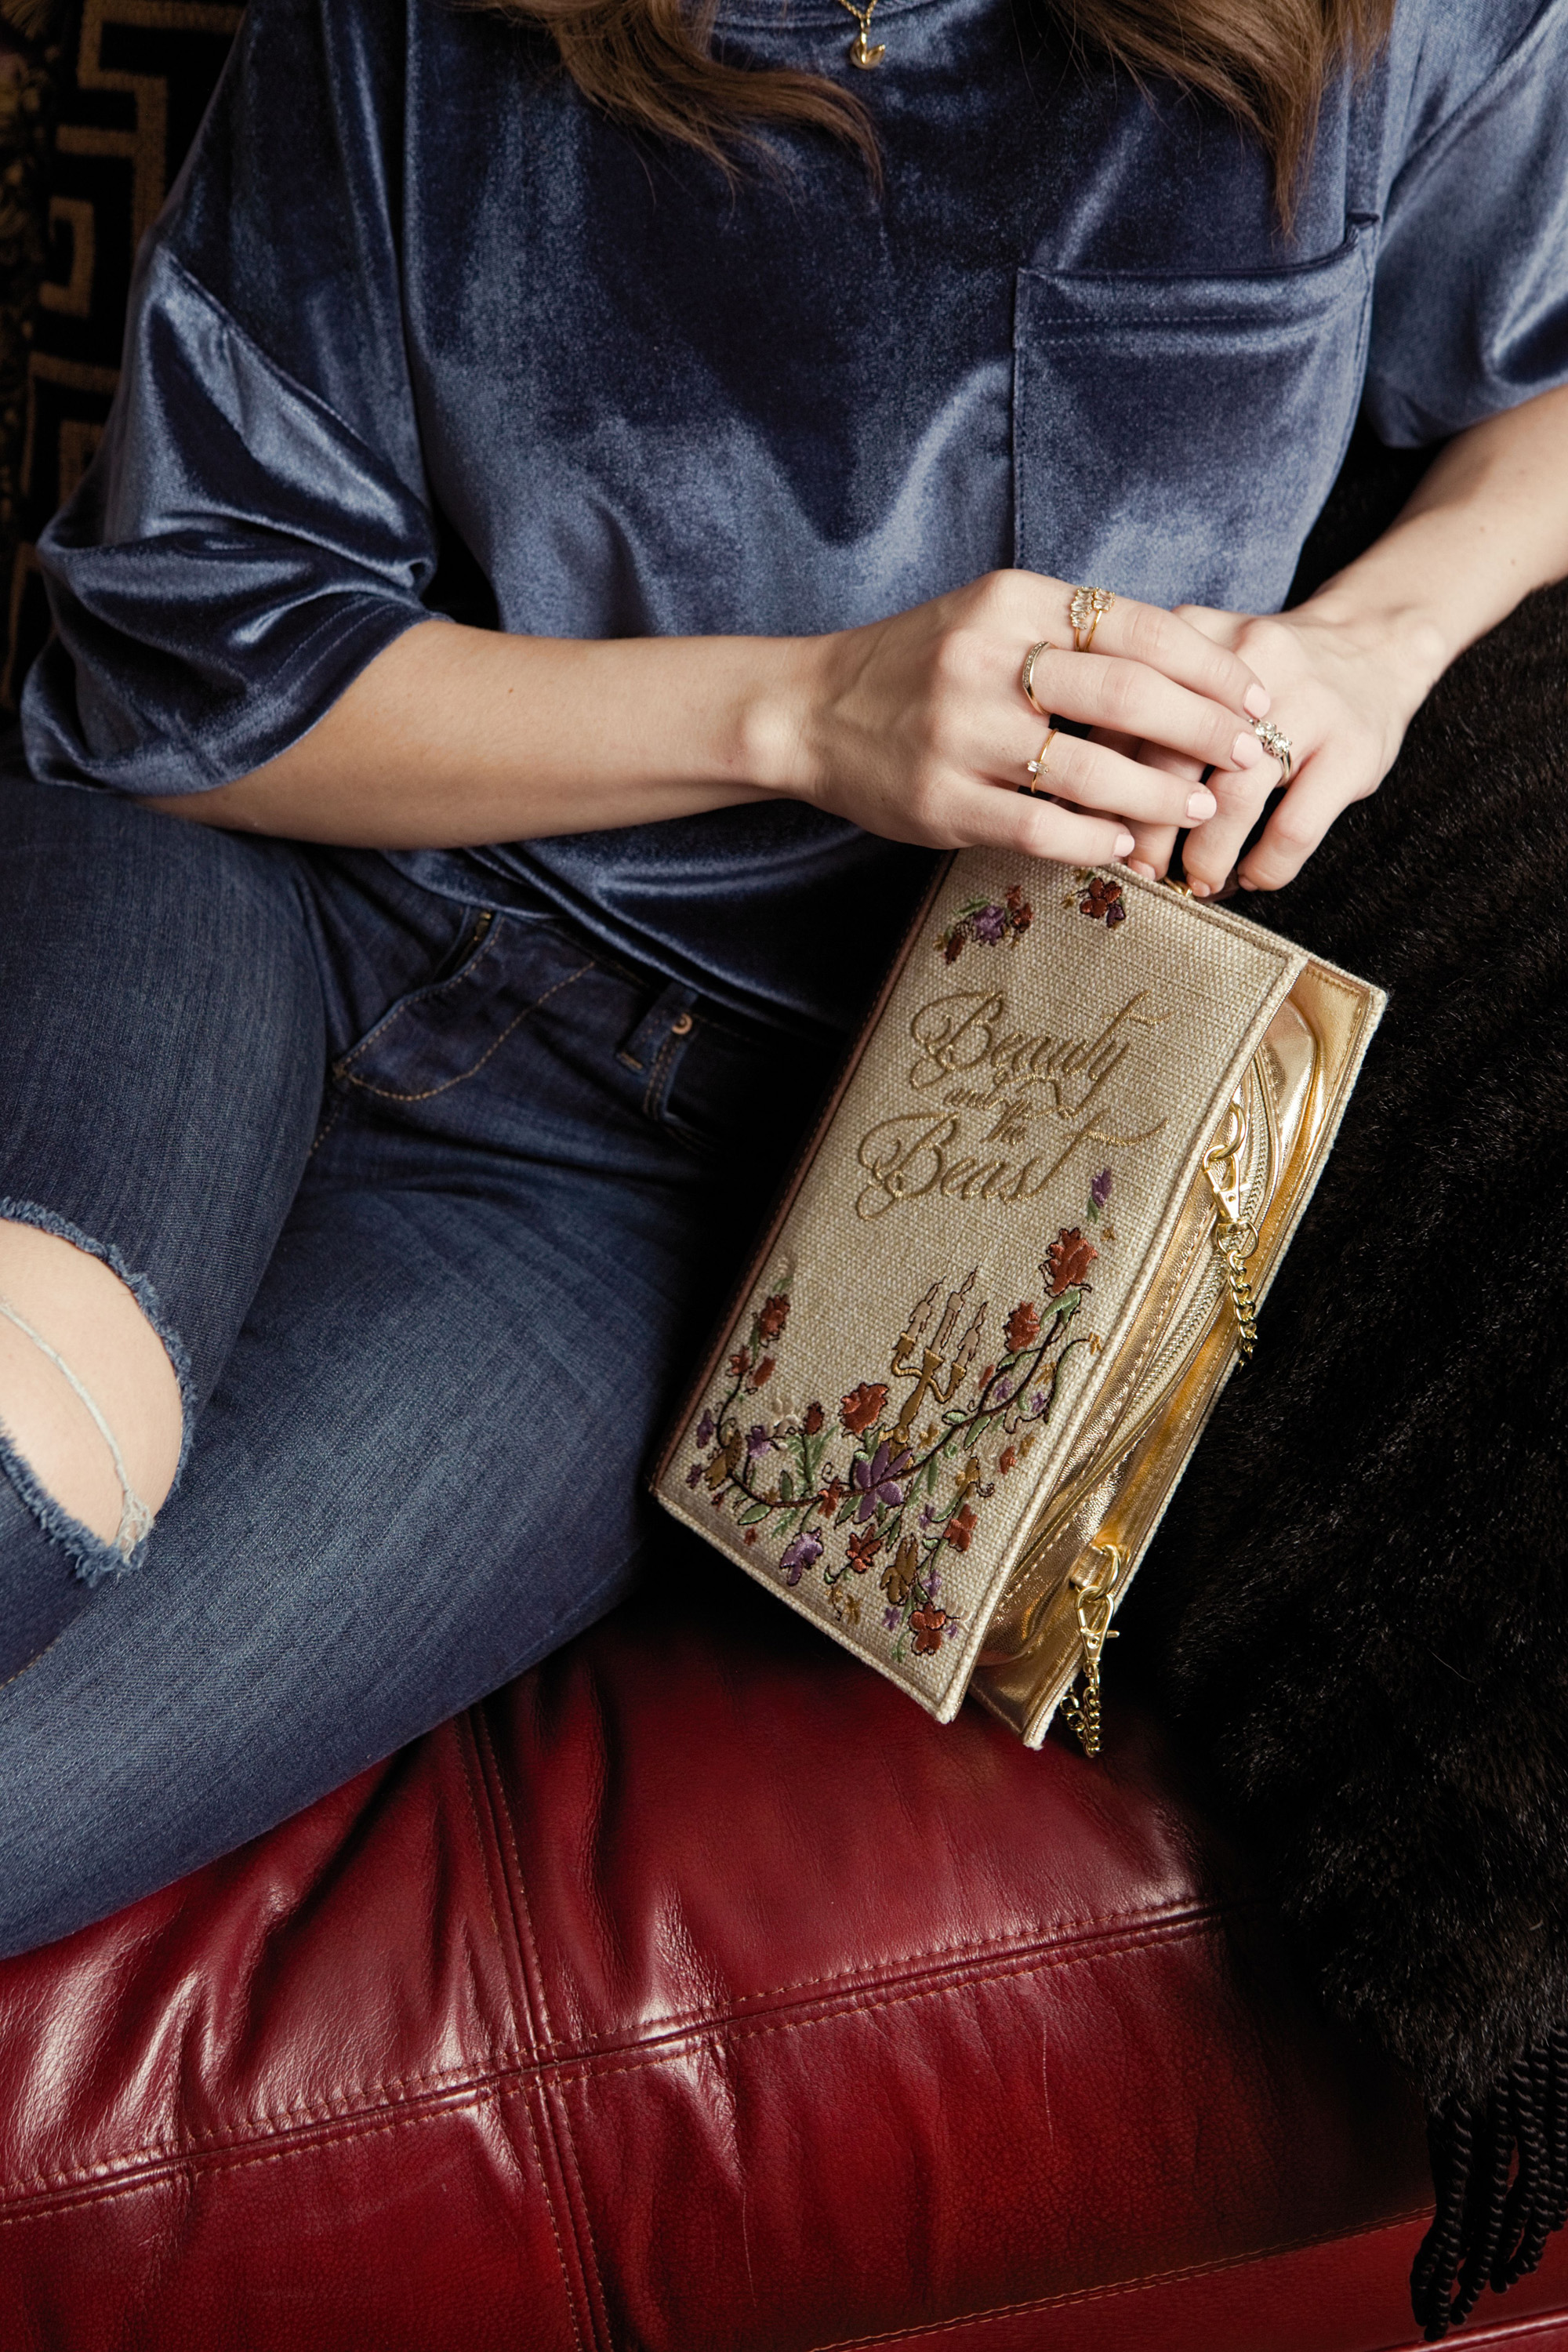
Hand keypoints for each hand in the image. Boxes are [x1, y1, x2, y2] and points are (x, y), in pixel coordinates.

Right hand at [784, 570, 1273, 866]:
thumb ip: (1073, 633)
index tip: (1253, 693)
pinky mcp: (941, 801)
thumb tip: (1184, 663)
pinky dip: (1093, 839)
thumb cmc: (919, 666)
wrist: (809, 711)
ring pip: (1088, 770)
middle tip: (1248, 753)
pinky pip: (1038, 826)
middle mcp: (985, 662)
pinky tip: (1126, 844)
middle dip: (1203, 729)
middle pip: (1125, 696)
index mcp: (1011, 602)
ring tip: (1201, 806)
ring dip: (1158, 794)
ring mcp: (960, 735)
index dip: (1207, 665)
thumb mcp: (991, 618)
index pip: (1135, 628)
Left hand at [1116, 599, 1439, 895]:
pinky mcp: (1352, 748)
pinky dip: (1268, 865)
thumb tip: (1079, 793)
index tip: (1093, 830)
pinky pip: (1296, 826)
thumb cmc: (1266, 676)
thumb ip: (1144, 709)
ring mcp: (1307, 703)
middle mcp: (1247, 663)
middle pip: (1173, 759)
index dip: (1102, 785)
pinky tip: (1254, 877)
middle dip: (1148, 828)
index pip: (1125, 719)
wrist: (1375, 641)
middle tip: (1139, 870)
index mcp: (1194, 640)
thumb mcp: (1203, 666)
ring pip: (1236, 797)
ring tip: (1195, 882)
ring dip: (1206, 855)